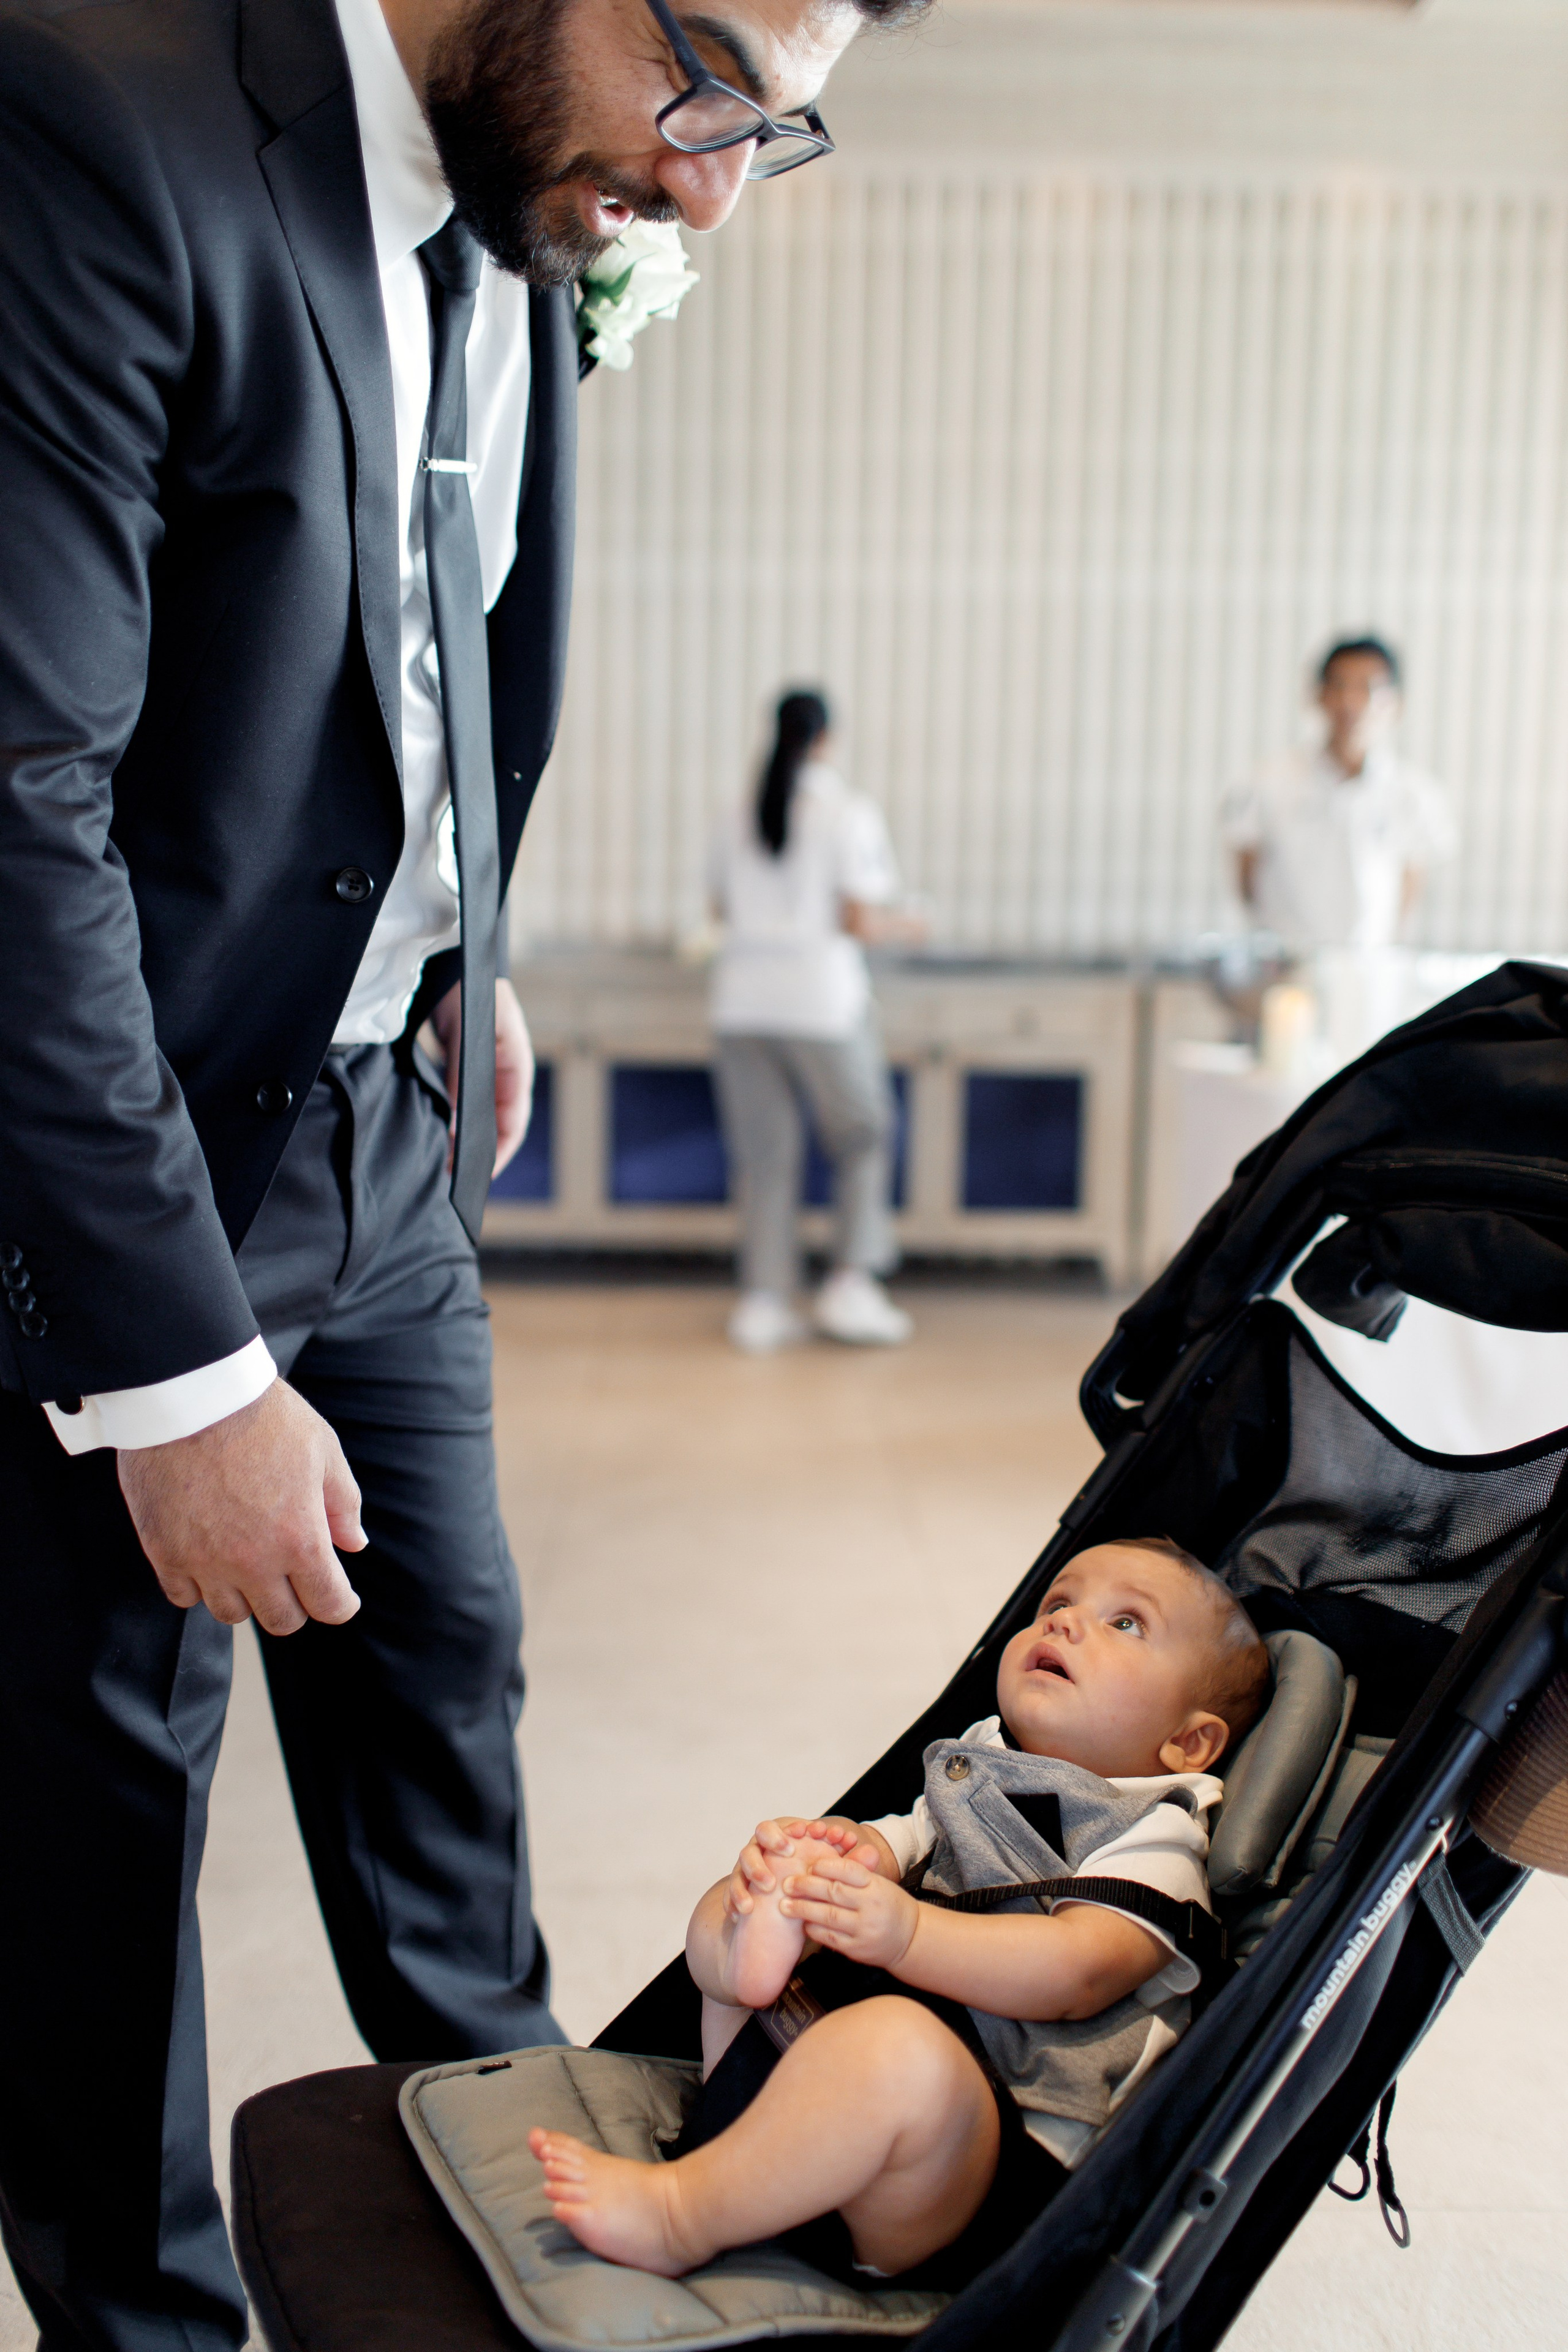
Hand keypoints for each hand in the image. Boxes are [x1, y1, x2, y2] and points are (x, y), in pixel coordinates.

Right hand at [118, 1378, 366, 1635]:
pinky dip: (199, 1585)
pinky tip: (208, 1557)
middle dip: (296, 1603)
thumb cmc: (263, 1414)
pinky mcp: (163, 1551)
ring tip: (249, 1562)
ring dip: (246, 1595)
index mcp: (300, 1539)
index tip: (340, 1597)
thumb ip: (343, 1503)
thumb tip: (354, 1545)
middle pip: (280, 1620)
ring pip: (230, 1614)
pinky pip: (183, 1596)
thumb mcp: (322, 1449)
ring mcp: (204, 1561)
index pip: (328, 1605)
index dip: (340, 1604)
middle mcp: (253, 1561)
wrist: (192, 1392)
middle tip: (294, 1576)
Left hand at [429, 976, 533, 1176]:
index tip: (476, 1177)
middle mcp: (501, 1073)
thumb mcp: (469, 1037)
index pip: (514, 1123)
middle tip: (448, 1178)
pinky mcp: (459, 1062)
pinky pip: (456, 1098)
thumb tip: (452, 1127)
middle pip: (494, 1125)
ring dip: (457, 1137)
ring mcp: (481, 1068)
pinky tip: (428, 1128)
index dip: (498, 1154)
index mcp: (516, 1068)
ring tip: (436, 1160)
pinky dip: (445, 1116)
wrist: (449, 956)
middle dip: (475, 1153)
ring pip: (473, 1114)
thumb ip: (461, 1080)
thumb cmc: (469, 989)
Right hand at [725, 1818, 867, 1922]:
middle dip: (772, 1841)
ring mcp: (746, 1869)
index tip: (807, 1832)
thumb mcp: (828, 1873)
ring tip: (768, 1886)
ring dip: (754, 1872)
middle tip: (788, 1849)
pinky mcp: (738, 1890)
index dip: (792, 1827)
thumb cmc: (807, 1881)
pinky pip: (730, 1892)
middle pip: (759, 1835)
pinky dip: (734, 1900)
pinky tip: (744, 1912)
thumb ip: (848, 1863)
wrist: (781, 1909)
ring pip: (742, 1863)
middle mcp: (761, 1849)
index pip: (782, 1825)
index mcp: (782, 1839)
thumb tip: (873, 1854)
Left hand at [779, 1852, 920, 1971]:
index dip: (825, 1866)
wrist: (910, 1938)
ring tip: (784, 1904)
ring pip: (828, 1916)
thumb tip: (823, 1859)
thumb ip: (855, 1873)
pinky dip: (813, 1929)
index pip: (848, 1871)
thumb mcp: (879, 1883)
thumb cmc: (888, 1905)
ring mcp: (863, 1929)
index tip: (809, 1864)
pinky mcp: (857, 1949)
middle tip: (787, 1883)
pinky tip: (802, 1923)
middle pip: (833, 1892)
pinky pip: (829, 1938)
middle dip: (806, 1886)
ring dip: (803, 1909)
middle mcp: (870, 1907)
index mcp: (876, 1886)